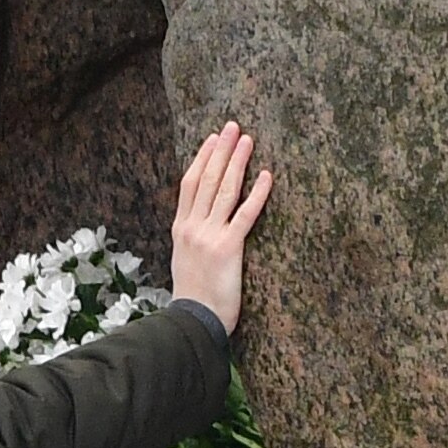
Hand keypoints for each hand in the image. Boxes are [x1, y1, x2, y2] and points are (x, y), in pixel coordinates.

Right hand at [167, 122, 270, 331]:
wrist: (192, 320)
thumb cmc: (193, 297)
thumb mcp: (184, 260)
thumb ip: (191, 239)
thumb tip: (201, 225)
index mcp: (181, 228)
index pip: (190, 184)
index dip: (202, 159)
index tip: (212, 139)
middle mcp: (192, 227)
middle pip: (208, 179)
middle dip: (221, 151)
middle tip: (232, 127)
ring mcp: (209, 235)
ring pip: (224, 190)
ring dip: (237, 162)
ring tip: (247, 140)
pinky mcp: (228, 248)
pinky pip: (245, 215)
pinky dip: (257, 194)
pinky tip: (266, 176)